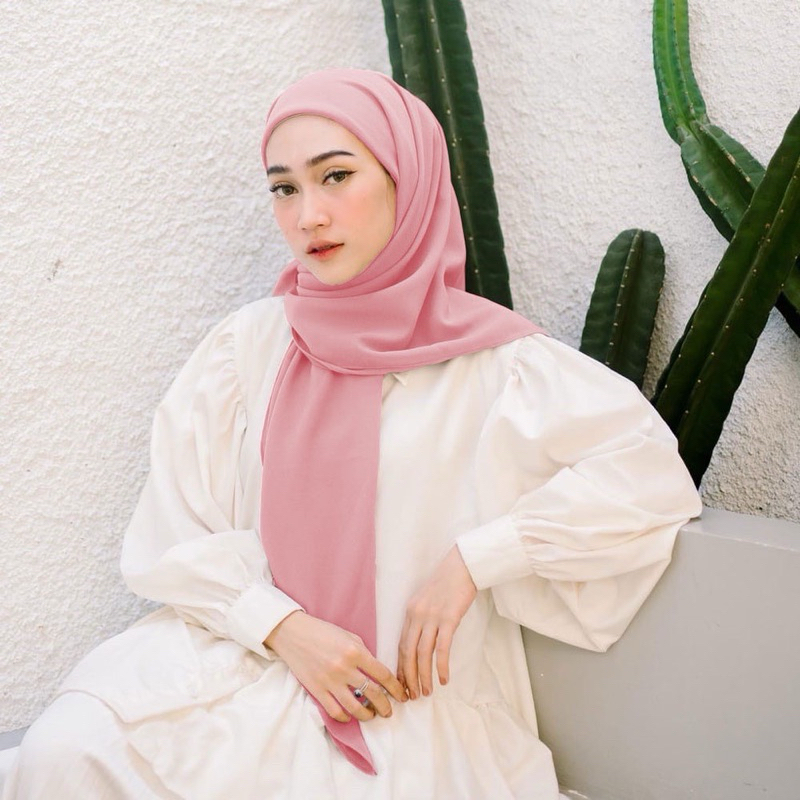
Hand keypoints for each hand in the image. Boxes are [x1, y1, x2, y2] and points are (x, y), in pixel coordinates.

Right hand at [265, 611, 406, 722]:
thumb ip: (364, 653)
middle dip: (385, 706)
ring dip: (367, 715)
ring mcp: (330, 681)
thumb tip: (377, 673)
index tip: (402, 695)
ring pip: (355, 707)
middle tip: (389, 711)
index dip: (396, 688)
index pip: (383, 675)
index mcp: (355, 651)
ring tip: (371, 715)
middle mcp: (344, 667)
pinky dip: (345, 717)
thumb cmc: (323, 632)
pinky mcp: (316, 690)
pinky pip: (334, 711)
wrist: (294, 633)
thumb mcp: (349, 636)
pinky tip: (349, 716)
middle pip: (373, 694)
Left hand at [396, 544, 476, 698]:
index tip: (401, 684)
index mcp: (410, 611)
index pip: (401, 645)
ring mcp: (432, 617)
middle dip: (408, 677)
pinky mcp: (449, 618)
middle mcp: (417, 615)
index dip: (401, 667)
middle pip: (408, 652)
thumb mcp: (428, 600)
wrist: (463, 565)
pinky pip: (442, 648)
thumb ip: (422, 618)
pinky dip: (440, 666)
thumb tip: (421, 641)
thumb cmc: (448, 583)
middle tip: (412, 695)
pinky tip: (443, 679)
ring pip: (423, 654)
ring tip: (426, 692)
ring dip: (423, 676)